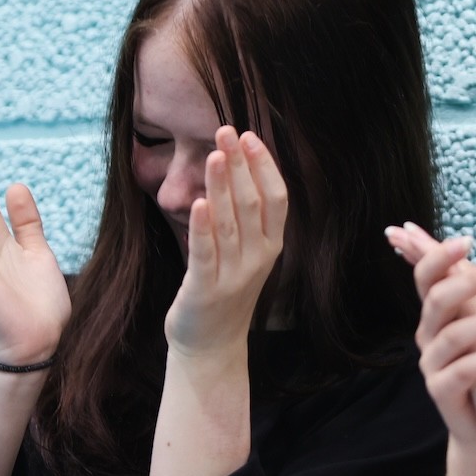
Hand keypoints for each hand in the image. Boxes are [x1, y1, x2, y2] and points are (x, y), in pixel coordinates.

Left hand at [164, 126, 287, 357]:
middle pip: (252, 203)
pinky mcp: (206, 289)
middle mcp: (258, 258)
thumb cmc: (225, 292)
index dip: (264, 165)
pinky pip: (206, 253)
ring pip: (230, 222)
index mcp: (271, 246)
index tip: (249, 136)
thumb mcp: (246, 253)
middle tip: (226, 130)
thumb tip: (236, 168)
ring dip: (223, 185)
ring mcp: (234, 275)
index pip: (276, 198)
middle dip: (240, 164)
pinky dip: (203, 228)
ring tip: (215, 153)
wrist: (211, 345)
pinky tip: (199, 202)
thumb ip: (245, 218)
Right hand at [391, 224, 475, 462]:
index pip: (429, 275)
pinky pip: (464, 371)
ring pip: (453, 335)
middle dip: (473, 279)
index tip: (468, 238)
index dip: (438, 253)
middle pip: (438, 298)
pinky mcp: (442, 393)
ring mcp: (432, 365)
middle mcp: (429, 335)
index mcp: (439, 313)